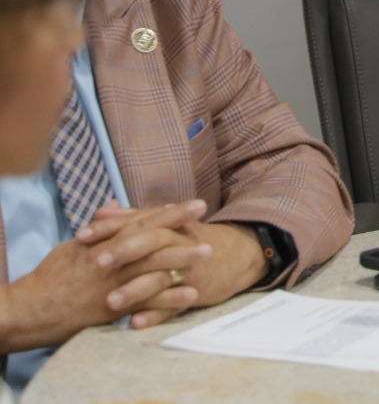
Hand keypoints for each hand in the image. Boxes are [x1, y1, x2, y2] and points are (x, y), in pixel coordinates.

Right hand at [0, 201, 211, 350]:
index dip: (171, 212)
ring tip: (208, 255)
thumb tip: (115, 206)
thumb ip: (101, 228)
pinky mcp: (115, 310)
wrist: (34, 309)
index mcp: (105, 243)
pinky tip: (191, 295)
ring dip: (183, 262)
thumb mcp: (74, 246)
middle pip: (154, 242)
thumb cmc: (53, 276)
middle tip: (209, 222)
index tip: (196, 204)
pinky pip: (147, 303)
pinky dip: (170, 299)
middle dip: (183, 230)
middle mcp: (112, 262)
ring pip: (154, 269)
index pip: (143, 222)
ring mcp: (115, 285)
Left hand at [92, 206, 273, 314]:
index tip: (81, 236)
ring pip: (160, 278)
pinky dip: (156, 314)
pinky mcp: (196, 291)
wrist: (237, 255)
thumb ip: (132, 218)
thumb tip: (101, 210)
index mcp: (168, 226)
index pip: (136, 222)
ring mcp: (188, 269)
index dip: (108, 228)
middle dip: (125, 252)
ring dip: (136, 290)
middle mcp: (178, 244)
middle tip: (97, 263)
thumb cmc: (191, 240)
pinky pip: (174, 305)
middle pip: (151, 244)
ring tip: (111, 302)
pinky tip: (135, 323)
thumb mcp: (166, 224)